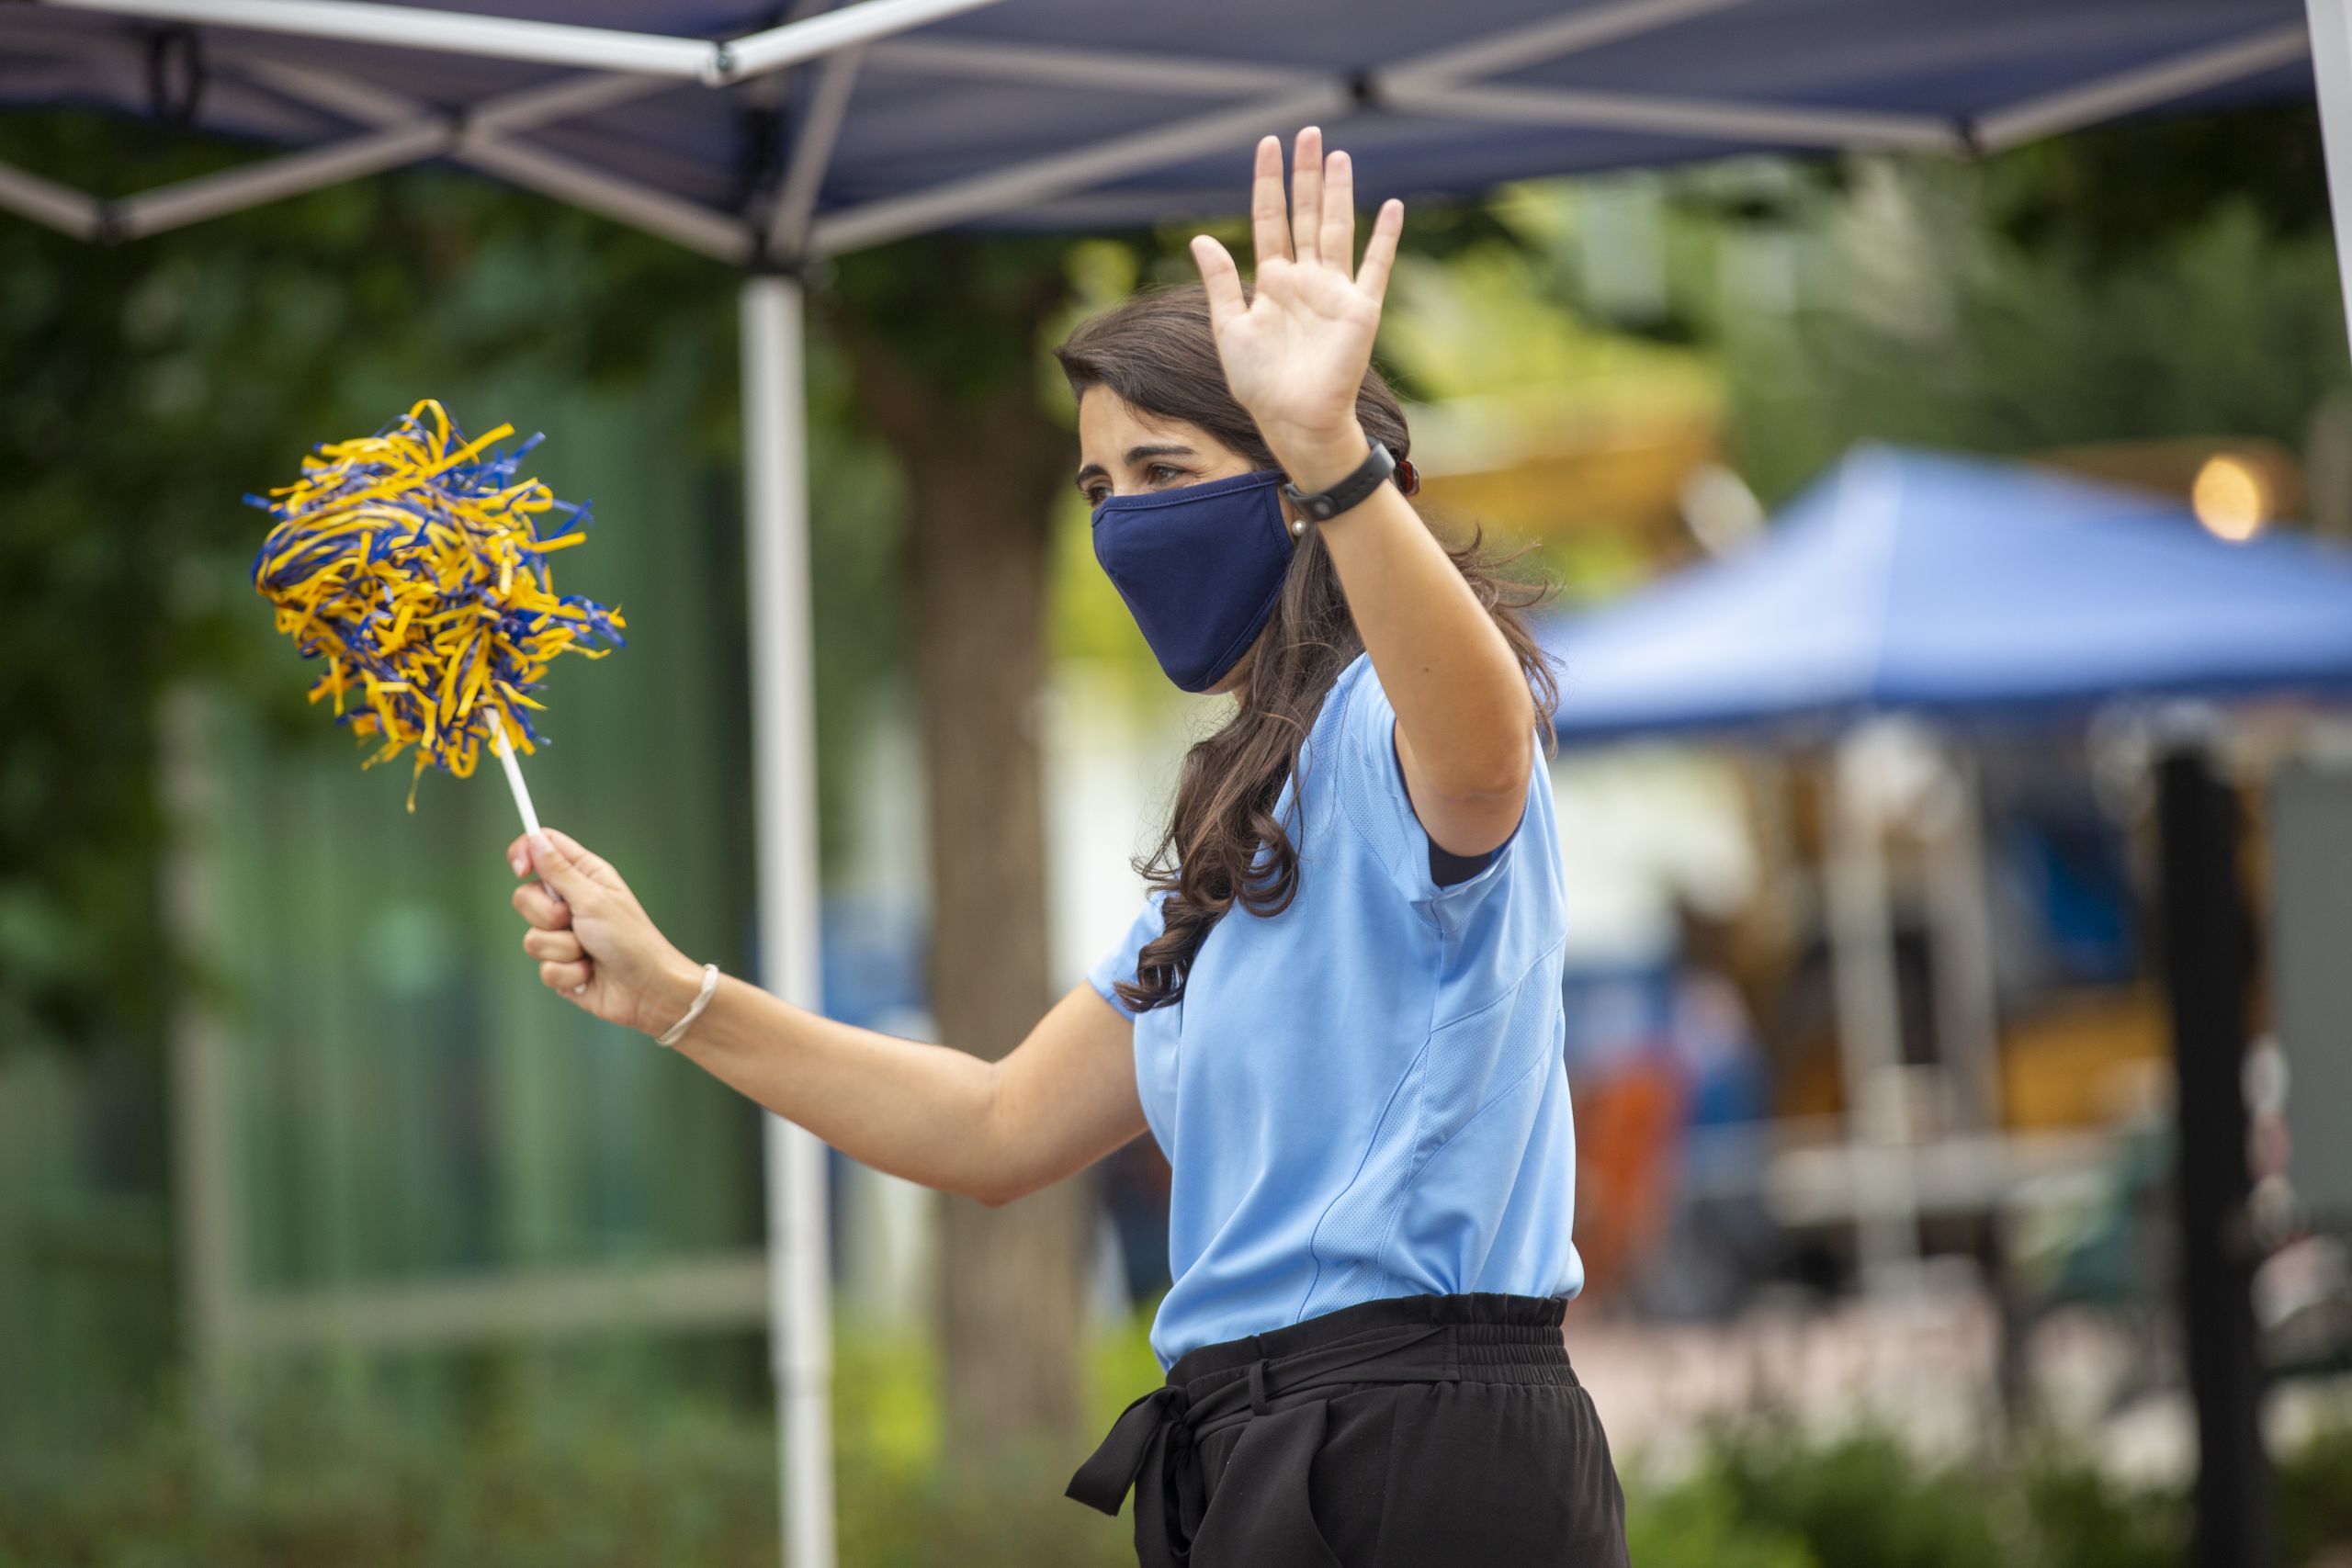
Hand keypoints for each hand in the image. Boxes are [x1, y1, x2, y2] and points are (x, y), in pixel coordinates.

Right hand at [506, 828, 698, 1036]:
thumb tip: (534, 839)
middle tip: (574, 920)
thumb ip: (559, 871)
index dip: (525, 853)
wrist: (647, 990)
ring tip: (589, 951)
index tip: (522, 870)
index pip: (542, 848)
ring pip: (531, 938)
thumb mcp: (593, 899)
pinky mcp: (561, 966)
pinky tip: (590, 973)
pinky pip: (543, 968)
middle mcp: (571, 903)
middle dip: (546, 915)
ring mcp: (563, 937)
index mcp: (584, 876)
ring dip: (563, 949)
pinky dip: (569, 973)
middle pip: (525, 896)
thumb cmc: (631, 939)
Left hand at [1189, 127, 1403, 488]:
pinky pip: (1375, 266)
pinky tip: (1391, 206)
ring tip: (1337, 155)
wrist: (1293, 419)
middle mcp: (1304, 279)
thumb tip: (1200, 238)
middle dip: (1305, 175)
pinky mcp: (1360, 309)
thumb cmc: (1259, 382)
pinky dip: (1385, 237)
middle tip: (1307, 132)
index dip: (1268, 183)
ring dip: (1338, 192)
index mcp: (1272, 281)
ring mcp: (1334, 291)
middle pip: (1306, 214)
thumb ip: (1221, 282)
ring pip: (1336, 229)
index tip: (1267, 145)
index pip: (1270, 219)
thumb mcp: (1229, 328)